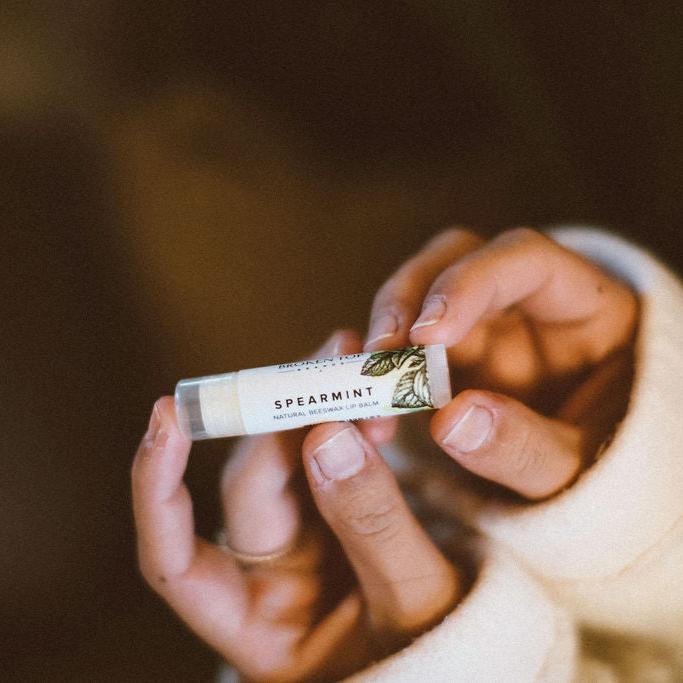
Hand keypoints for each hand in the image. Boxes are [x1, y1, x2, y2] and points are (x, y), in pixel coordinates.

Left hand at [132, 330, 459, 681]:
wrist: (473, 655)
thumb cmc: (437, 662)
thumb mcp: (412, 604)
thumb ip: (371, 528)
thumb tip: (327, 435)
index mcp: (256, 623)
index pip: (173, 561)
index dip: (157, 487)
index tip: (167, 416)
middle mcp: (266, 574)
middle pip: (251, 485)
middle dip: (285, 419)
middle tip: (335, 365)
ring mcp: (301, 539)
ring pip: (288, 458)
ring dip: (320, 410)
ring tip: (363, 374)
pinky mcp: (333, 510)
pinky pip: (326, 453)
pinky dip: (346, 423)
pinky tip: (372, 404)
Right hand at [364, 227, 637, 499]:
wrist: (598, 484)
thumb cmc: (604, 464)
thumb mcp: (577, 466)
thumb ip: (526, 447)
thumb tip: (449, 421)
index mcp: (587, 307)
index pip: (525, 259)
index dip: (469, 283)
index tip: (427, 334)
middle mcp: (527, 303)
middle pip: (456, 260)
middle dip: (407, 300)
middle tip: (379, 355)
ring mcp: (486, 325)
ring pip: (420, 295)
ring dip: (387, 332)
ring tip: (369, 384)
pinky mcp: (452, 355)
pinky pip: (408, 345)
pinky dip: (383, 369)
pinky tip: (372, 407)